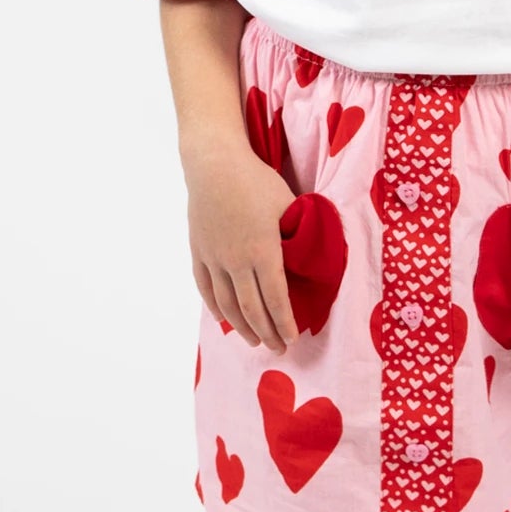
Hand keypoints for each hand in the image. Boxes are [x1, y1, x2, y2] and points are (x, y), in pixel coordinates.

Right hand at [184, 144, 299, 352]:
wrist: (213, 163)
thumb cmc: (256, 180)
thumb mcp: (287, 204)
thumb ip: (298, 233)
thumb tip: (312, 254)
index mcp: (263, 251)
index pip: (275, 299)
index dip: (284, 322)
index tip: (293, 338)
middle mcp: (236, 261)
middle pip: (251, 308)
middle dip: (266, 332)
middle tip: (278, 348)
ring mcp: (214, 258)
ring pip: (227, 304)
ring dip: (241, 327)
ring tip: (254, 340)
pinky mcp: (198, 251)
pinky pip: (205, 288)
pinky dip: (215, 307)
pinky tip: (224, 319)